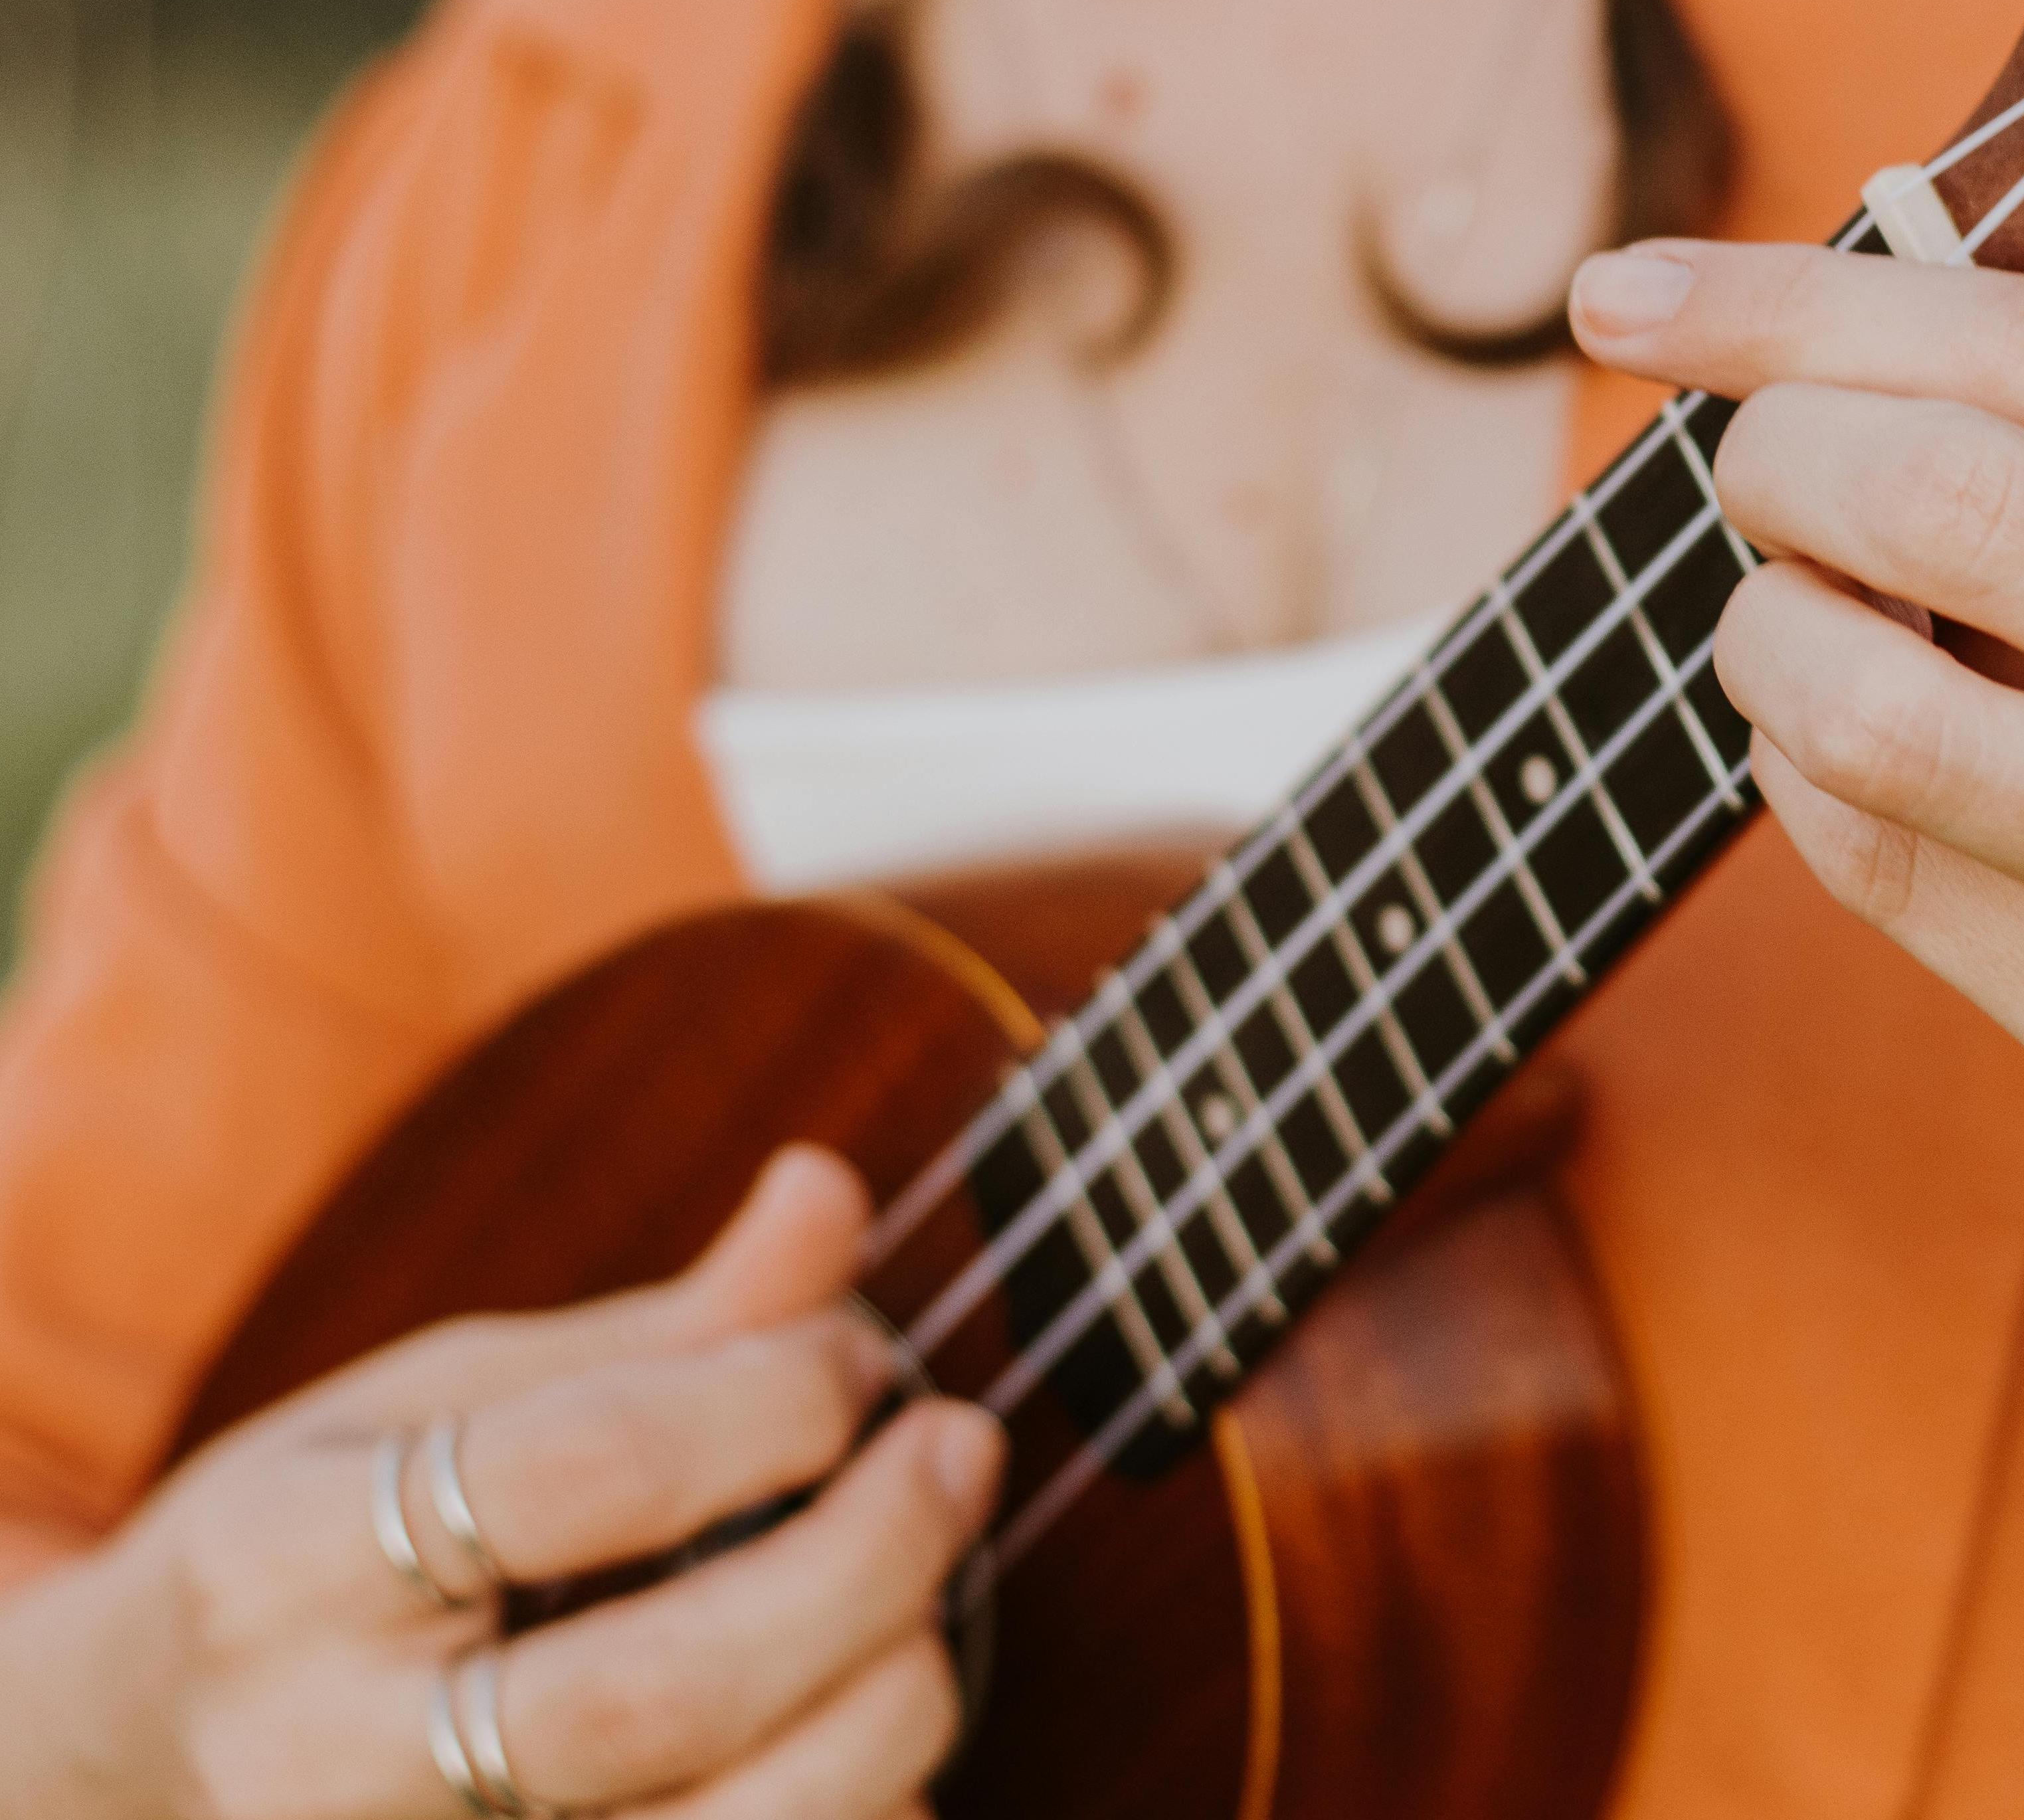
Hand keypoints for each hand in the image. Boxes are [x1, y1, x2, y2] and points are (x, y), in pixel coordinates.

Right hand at [3, 1147, 1000, 1819]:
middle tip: (963, 1451)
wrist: (128, 1763)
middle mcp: (321, 1759)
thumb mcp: (435, 1405)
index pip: (582, 1473)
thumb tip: (835, 1192)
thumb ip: (660, 1328)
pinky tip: (891, 1755)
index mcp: (284, 1565)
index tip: (859, 1349)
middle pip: (652, 1696)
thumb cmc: (321, 1548)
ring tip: (939, 1609)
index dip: (766, 1399)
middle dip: (860, 1565)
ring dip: (878, 1716)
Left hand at [1573, 237, 2023, 1819]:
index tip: (1631, 292)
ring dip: (1768, 639)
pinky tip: (1867, 769)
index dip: (1780, 300)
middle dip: (1761, 459)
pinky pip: (1886, 870)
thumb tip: (1930, 404)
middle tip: (1745, 474)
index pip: (2021, 343)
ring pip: (1856, 696)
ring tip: (1811, 629)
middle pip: (1911, 490)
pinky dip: (1818, 788)